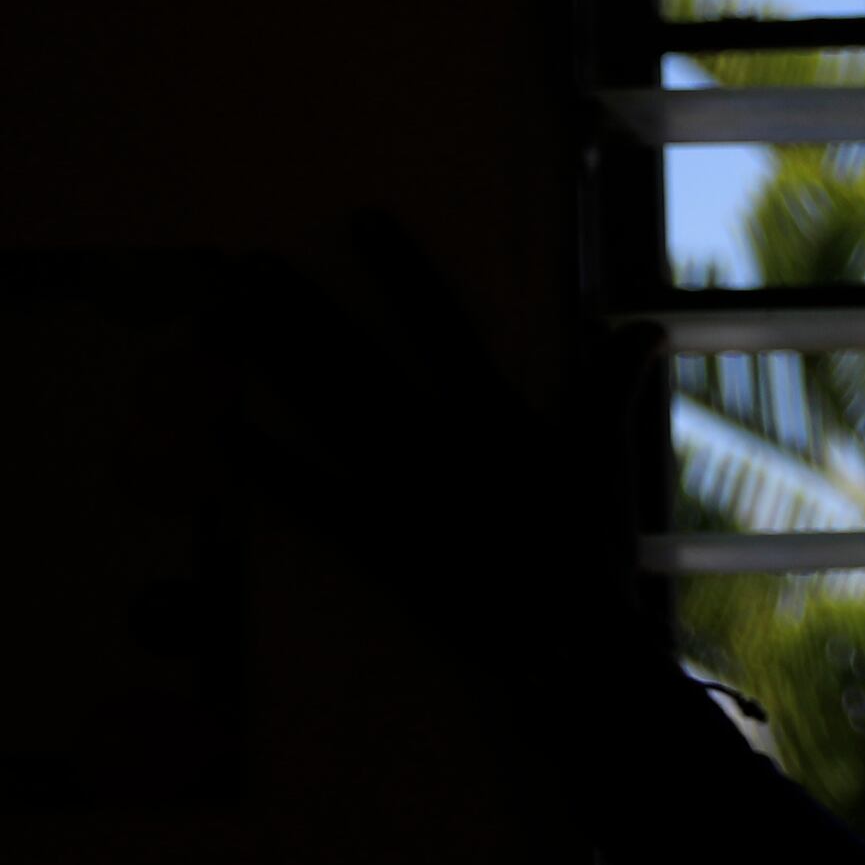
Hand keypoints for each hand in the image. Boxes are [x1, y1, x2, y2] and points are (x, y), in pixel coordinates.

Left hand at [211, 212, 638, 666]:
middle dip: (300, 307)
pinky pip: (309, 494)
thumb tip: (644, 327)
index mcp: (493, 415)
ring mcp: (398, 490)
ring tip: (223, 317)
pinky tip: (221, 427)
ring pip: (323, 410)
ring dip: (270, 360)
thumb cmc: (589, 550)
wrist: (565, 645)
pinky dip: (266, 463)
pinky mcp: (375, 540)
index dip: (401, 269)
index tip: (362, 219)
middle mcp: (435, 441)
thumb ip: (611, 387)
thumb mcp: (605, 459)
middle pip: (355, 359)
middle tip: (249, 262)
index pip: (440, 323)